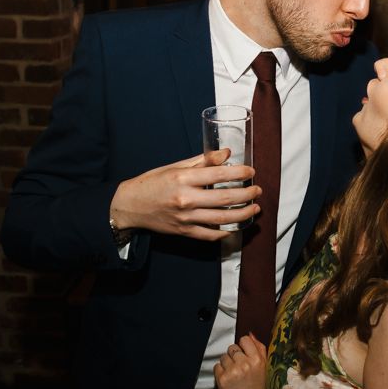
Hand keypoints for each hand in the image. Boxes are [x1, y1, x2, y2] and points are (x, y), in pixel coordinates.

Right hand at [110, 150, 260, 240]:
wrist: (129, 206)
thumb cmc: (153, 183)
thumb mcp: (176, 167)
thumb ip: (203, 160)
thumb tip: (226, 153)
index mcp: (183, 179)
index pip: (218, 175)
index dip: (239, 173)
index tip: (251, 172)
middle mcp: (185, 199)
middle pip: (224, 199)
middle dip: (246, 195)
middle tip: (257, 191)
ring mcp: (185, 218)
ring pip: (221, 219)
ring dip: (243, 214)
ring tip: (255, 208)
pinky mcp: (184, 232)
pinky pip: (210, 235)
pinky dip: (225, 232)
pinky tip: (236, 225)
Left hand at [214, 334, 268, 388]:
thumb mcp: (265, 367)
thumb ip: (260, 349)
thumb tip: (250, 334)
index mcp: (258, 359)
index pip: (244, 340)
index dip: (243, 347)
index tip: (243, 355)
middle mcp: (245, 363)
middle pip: (232, 348)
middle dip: (234, 356)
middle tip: (238, 368)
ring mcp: (233, 371)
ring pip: (224, 357)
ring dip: (226, 364)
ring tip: (233, 375)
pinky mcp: (222, 379)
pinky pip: (217, 366)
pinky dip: (220, 372)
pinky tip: (227, 380)